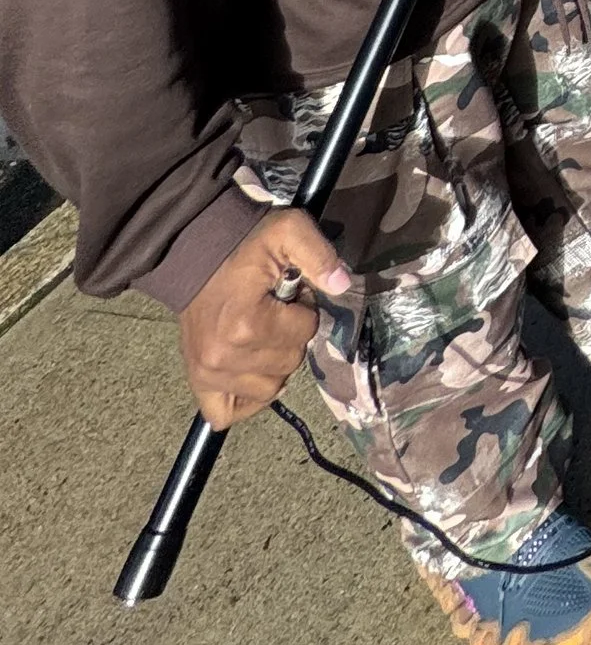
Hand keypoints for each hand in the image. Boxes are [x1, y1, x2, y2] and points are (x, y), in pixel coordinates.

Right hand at [179, 208, 352, 428]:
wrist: (194, 255)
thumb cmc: (244, 246)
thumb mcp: (287, 231)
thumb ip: (318, 254)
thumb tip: (340, 284)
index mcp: (246, 325)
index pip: (305, 332)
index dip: (304, 309)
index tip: (288, 293)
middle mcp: (224, 357)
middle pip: (289, 364)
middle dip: (290, 337)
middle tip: (273, 312)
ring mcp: (208, 374)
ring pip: (269, 389)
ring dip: (273, 365)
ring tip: (260, 334)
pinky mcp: (198, 382)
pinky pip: (228, 413)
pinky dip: (246, 398)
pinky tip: (250, 372)